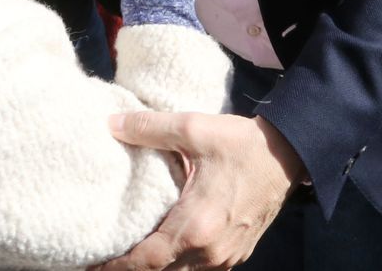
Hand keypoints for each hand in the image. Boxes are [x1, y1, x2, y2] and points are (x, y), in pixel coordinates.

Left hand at [92, 113, 304, 270]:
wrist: (289, 155)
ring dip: (155, 268)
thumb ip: (150, 128)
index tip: (92, 264)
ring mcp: (226, 258)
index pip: (146, 263)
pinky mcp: (235, 255)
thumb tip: (111, 124)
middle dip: (131, 270)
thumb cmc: (242, 144)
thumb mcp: (195, 128)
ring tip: (129, 254)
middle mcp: (211, 252)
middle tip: (103, 259)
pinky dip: (177, 265)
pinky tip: (164, 247)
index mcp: (197, 227)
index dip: (116, 268)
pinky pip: (199, 269)